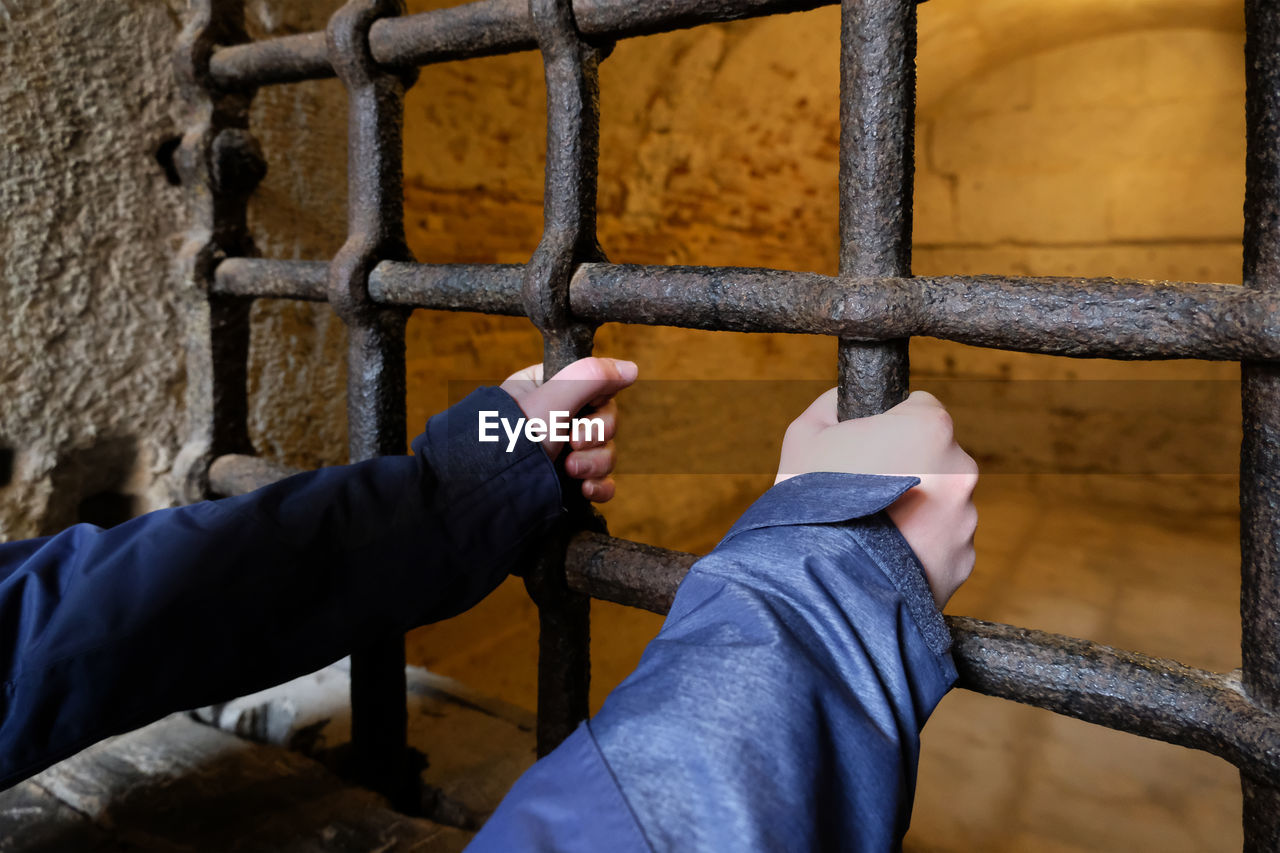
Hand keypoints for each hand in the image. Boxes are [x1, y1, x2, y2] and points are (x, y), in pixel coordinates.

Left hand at [501, 357, 638, 502]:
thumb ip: (590, 377)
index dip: (600, 399)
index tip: (589, 407)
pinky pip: (602, 481)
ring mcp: (563, 453)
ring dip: (595, 462)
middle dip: (595, 436)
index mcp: (547, 389)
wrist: (489, 490)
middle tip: (573, 442)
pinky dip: (600, 485)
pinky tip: (586, 489)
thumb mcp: (551, 399)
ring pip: (605, 452)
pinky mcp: (569, 482)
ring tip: (570, 469)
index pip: (595, 386)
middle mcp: (556, 420)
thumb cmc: (510, 436)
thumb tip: (631, 368)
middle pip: (604, 422)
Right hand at [775, 389, 977, 608]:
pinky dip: (920, 547)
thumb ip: (832, 406)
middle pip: (935, 457)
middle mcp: (960, 469)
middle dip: (908, 468)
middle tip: (866, 491)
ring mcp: (966, 518)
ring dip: (916, 510)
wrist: (822, 579)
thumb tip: (841, 402)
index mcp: (930, 427)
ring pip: (940, 502)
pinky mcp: (963, 560)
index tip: (868, 446)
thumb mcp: (806, 435)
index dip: (888, 424)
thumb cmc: (813, 501)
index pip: (920, 407)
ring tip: (873, 529)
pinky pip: (942, 543)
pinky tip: (886, 554)